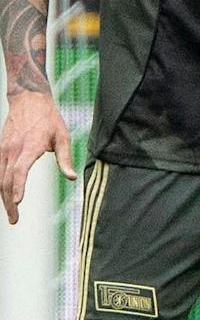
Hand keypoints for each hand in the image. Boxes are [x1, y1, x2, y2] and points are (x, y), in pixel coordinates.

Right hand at [0, 91, 75, 223]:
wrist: (28, 100)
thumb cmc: (49, 119)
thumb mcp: (63, 136)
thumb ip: (65, 158)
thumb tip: (72, 177)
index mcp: (30, 147)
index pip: (19, 171)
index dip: (18, 187)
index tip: (17, 202)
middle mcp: (13, 149)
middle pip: (6, 180)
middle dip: (9, 202)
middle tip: (14, 219)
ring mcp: (3, 149)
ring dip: (3, 196)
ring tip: (10, 213)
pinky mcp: (0, 149)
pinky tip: (4, 196)